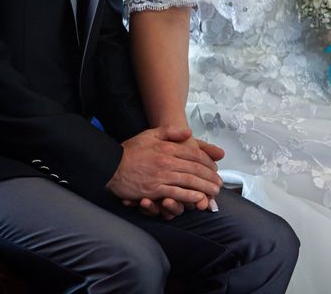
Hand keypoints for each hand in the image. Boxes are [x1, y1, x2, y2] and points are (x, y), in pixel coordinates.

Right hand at [106, 126, 222, 205]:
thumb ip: (170, 132)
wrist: (110, 165)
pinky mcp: (155, 190)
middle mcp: (167, 161)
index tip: (214, 168)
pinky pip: (177, 194)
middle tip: (220, 183)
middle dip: (210, 177)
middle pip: (195, 169)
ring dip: (205, 188)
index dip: (207, 162)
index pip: (194, 155)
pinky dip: (190, 197)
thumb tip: (188, 133)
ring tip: (214, 193)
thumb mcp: (150, 134)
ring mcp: (161, 176)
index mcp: (167, 148)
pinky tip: (199, 199)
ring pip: (189, 182)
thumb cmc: (130, 150)